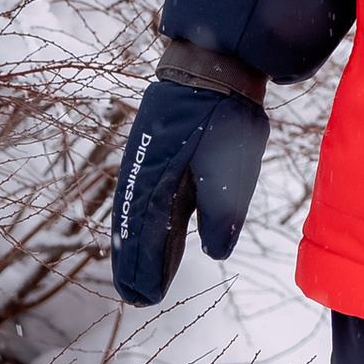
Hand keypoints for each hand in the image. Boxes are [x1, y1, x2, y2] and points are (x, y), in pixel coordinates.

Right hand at [110, 82, 268, 303]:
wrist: (211, 65)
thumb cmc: (222, 117)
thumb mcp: (229, 169)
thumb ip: (221, 213)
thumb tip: (214, 252)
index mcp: (156, 184)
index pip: (145, 239)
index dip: (144, 269)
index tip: (144, 298)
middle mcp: (142, 176)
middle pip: (134, 231)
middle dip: (135, 264)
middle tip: (135, 297)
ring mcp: (145, 160)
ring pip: (136, 214)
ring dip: (138, 245)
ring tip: (139, 273)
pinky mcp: (155, 148)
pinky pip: (143, 195)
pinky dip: (143, 219)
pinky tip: (150, 229)